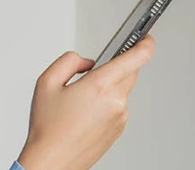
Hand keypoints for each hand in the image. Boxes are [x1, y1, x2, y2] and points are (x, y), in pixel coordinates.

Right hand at [17, 36, 155, 169]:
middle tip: (96, 69)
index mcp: (100, 85)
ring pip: (122, 90)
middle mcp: (115, 102)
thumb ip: (70, 61)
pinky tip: (85, 112)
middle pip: (130, 72)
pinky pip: (118, 107)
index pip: (135, 58)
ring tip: (81, 98)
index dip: (145, 44)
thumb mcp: (47, 82)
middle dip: (117, 66)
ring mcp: (120, 118)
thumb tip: (86, 61)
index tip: (147, 37)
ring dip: (109, 87)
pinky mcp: (118, 129)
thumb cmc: (48, 127)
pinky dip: (107, 104)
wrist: (52, 162)